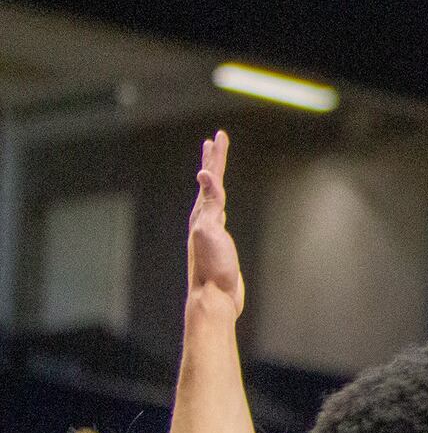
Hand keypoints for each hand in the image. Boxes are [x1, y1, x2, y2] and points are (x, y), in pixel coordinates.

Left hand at [188, 130, 244, 315]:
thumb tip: (204, 176)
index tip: (219, 135)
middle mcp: (203, 219)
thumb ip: (210, 203)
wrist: (214, 297)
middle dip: (214, 160)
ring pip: (213, 197)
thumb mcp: (209, 231)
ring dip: (215, 179)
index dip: (216, 156)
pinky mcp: (218, 244)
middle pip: (210, 182)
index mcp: (202, 214)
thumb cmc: (212, 267)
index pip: (210, 177)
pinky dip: (220, 203)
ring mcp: (210, 231)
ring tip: (215, 169)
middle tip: (217, 140)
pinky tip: (221, 208)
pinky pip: (219, 214)